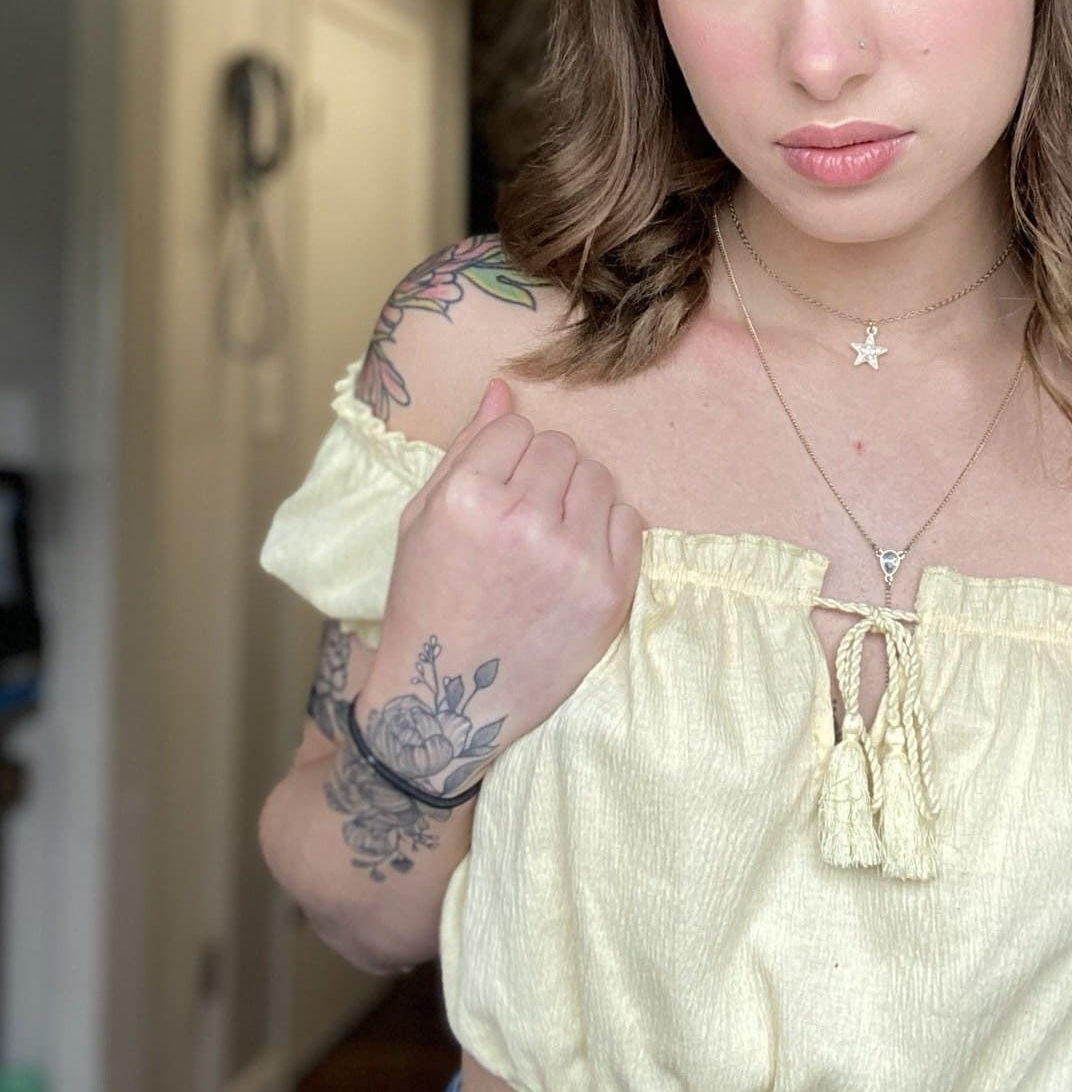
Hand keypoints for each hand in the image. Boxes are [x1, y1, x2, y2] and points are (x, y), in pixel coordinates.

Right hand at [358, 377, 645, 792]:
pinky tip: (573, 559)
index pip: (515, 427)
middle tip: (522, 517)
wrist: (446, 703)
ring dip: (577, 496)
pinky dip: (606, 531)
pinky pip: (629, 519)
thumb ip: (465, 449)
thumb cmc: (429, 603)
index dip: (505, 455)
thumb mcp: (422, 520)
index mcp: (466, 499)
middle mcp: (522, 522)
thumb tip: (504, 389)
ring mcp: (571, 558)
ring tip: (548, 537)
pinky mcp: (609, 591)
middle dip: (542, 473)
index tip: (495, 491)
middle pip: (560, 447)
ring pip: (599, 476)